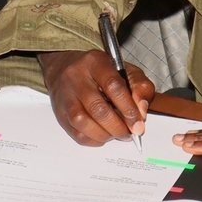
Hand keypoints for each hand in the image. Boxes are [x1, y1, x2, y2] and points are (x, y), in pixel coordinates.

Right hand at [39, 48, 155, 145]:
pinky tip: (102, 135)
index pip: (113, 86)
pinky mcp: (59, 113)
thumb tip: (141, 112)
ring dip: (105, 134)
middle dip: (118, 127)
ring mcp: (65, 96)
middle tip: (129, 133)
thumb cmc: (100, 72)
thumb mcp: (126, 70)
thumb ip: (140, 88)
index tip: (138, 123)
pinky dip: (93, 140)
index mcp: (95, 62)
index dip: (128, 108)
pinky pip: (76, 133)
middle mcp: (76, 77)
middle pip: (98, 108)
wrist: (64, 68)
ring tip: (116, 134)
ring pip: (83, 122)